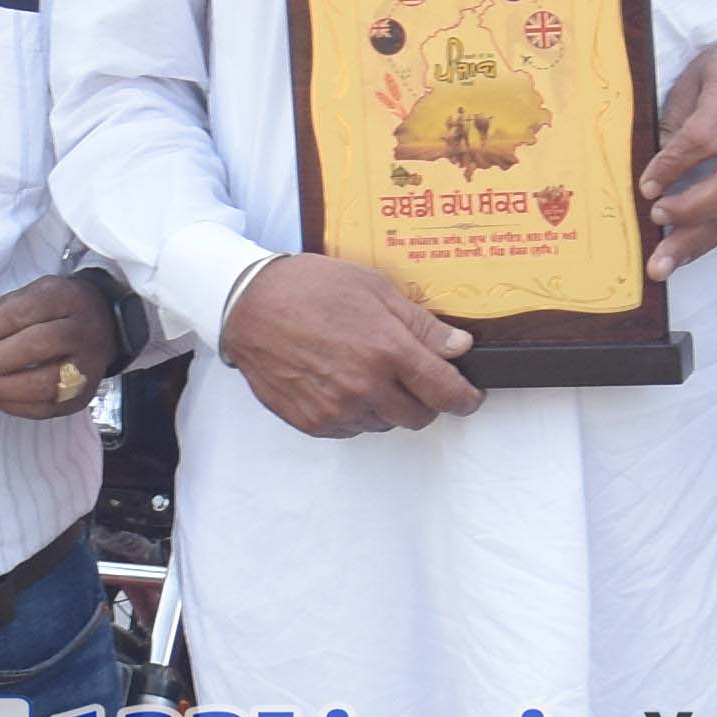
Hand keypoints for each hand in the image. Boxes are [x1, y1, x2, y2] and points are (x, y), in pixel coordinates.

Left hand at [0, 275, 122, 419]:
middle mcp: (83, 332)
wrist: (103, 326)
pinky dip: (15, 406)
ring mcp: (88, 367)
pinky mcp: (82, 397)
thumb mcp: (30, 297)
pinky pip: (47, 408)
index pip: (23, 313)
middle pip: (37, 345)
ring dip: (4, 387)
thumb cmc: (56, 311)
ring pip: (45, 382)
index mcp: (66, 299)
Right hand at [224, 253, 479, 434]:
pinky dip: (356, 412)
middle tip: (411, 376)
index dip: (465, 398)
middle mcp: (365, 386)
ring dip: (387, 406)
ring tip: (365, 371)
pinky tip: (341, 382)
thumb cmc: (310, 288)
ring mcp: (337, 409)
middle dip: (425, 400)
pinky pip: (352, 429)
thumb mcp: (374, 288)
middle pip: (419, 417)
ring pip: (385, 425)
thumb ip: (420, 324)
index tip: (469, 397)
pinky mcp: (313, 422)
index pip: (445, 392)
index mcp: (387, 350)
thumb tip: (459, 347)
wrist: (248, 306)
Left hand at [637, 35, 716, 278]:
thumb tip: (656, 167)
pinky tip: (686, 252)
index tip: (646, 187)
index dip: (672, 166)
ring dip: (698, 240)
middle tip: (656, 220)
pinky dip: (712, 237)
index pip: (703, 139)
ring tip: (663, 263)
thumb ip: (676, 117)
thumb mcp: (697, 76)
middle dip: (690, 210)